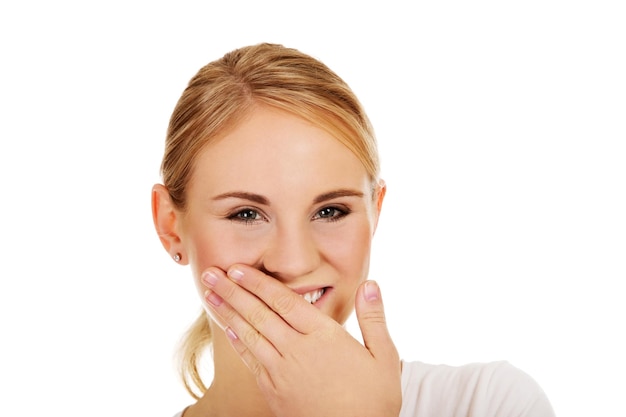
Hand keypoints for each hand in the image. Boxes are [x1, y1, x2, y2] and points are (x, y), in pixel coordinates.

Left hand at [201, 265, 401, 416]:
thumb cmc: (373, 400)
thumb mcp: (383, 357)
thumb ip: (374, 318)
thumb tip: (371, 284)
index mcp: (324, 336)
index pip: (284, 301)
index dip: (258, 283)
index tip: (238, 268)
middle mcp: (297, 351)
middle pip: (259, 314)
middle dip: (232, 291)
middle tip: (210, 273)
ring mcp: (282, 372)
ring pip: (249, 334)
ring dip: (227, 313)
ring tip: (209, 295)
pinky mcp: (274, 391)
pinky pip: (250, 360)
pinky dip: (237, 342)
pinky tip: (227, 330)